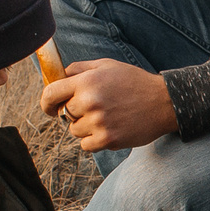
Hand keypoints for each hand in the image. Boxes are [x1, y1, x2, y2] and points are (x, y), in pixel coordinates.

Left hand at [41, 57, 178, 150]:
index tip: (49, 107)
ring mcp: (99, 122)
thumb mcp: (107, 66)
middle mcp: (90, 101)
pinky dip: (93, 140)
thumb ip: (79, 69)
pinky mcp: (108, 139)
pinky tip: (109, 129)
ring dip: (85, 126)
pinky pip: (86, 145)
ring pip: (75, 130)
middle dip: (74, 112)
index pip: (50, 94)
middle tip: (93, 108)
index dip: (46, 102)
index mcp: (87, 81)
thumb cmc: (134, 82)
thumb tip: (57, 76)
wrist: (164, 102)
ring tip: (106, 117)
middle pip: (63, 114)